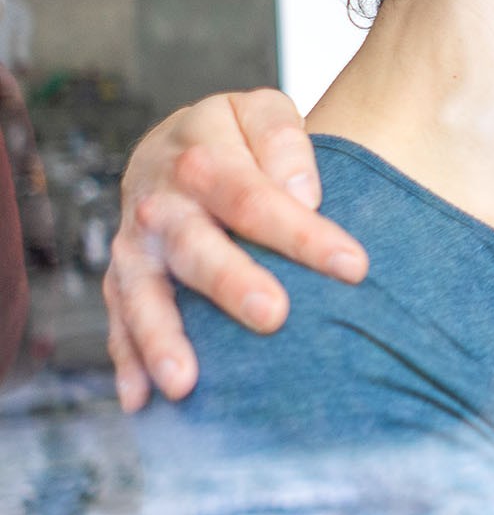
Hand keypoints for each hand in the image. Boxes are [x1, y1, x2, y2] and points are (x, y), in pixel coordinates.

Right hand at [105, 90, 366, 409]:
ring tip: (186, 383)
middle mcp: (159, 202)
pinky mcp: (122, 278)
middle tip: (273, 315)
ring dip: (162, 338)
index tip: (353, 266)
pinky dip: (127, 362)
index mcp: (200, 155)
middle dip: (232, 282)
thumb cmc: (240, 138)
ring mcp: (135, 245)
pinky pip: (118, 322)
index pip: (254, 196)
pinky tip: (141, 402)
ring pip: (143, 292)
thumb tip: (302, 193)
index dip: (302, 231)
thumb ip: (283, 140)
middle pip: (196, 245)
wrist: (179, 145)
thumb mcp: (263, 112)